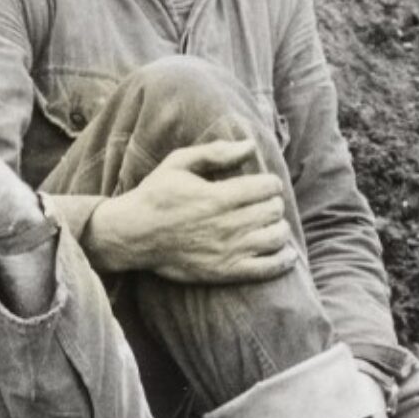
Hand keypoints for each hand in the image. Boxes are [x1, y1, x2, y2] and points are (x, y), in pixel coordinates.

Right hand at [83, 139, 298, 284]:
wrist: (132, 235)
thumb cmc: (156, 194)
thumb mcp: (179, 163)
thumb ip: (216, 152)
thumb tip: (250, 146)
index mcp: (218, 196)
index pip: (267, 187)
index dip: (270, 183)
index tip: (262, 184)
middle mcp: (227, 224)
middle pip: (274, 210)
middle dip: (273, 203)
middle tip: (264, 202)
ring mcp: (228, 250)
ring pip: (276, 237)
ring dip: (279, 227)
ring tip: (269, 223)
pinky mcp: (225, 271)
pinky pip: (267, 269)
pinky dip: (283, 260)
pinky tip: (286, 253)